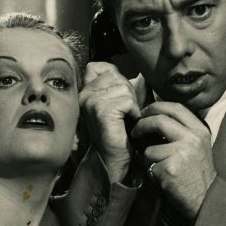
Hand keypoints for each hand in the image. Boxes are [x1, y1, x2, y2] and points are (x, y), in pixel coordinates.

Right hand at [80, 62, 139, 183]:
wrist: (112, 158)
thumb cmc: (119, 131)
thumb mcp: (119, 103)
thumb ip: (124, 85)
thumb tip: (142, 73)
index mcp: (84, 90)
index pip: (99, 67)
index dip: (114, 78)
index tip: (118, 98)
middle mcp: (83, 93)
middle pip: (116, 76)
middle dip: (127, 93)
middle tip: (124, 113)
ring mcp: (90, 101)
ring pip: (124, 88)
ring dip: (131, 104)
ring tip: (125, 119)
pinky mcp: (101, 111)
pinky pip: (127, 101)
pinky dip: (133, 112)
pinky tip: (127, 124)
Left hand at [131, 102, 216, 218]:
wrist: (206, 198)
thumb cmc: (197, 173)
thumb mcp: (197, 145)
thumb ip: (182, 130)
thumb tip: (155, 117)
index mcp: (199, 130)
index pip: (175, 108)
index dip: (156, 106)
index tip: (145, 112)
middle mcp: (192, 138)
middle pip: (159, 120)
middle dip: (142, 124)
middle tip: (135, 131)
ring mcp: (181, 152)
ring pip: (150, 148)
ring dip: (149, 159)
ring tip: (160, 168)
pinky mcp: (170, 167)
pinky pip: (150, 165)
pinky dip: (152, 172)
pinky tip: (164, 179)